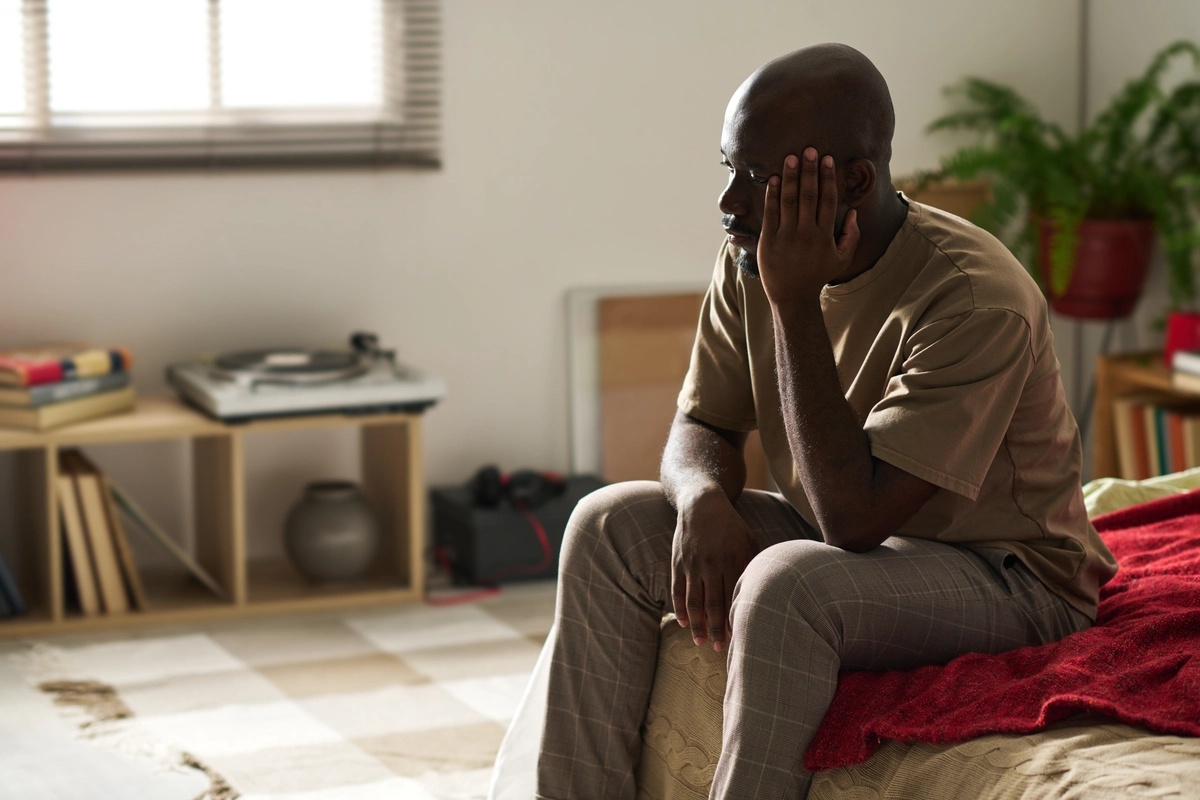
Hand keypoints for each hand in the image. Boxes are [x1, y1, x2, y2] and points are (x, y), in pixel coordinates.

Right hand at [671, 493, 759, 651]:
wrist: (702, 504)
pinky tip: (683, 623)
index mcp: (732, 560)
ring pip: (693, 601)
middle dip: (715, 629)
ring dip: (697, 624)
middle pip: (713, 604)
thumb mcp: (749, 541)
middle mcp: (711, 564)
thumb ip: (752, 566)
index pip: (733, 597)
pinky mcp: (678, 563)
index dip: (734, 619)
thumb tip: (757, 592)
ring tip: (700, 642)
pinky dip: (679, 608)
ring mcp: (692, 565)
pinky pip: (677, 590)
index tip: (737, 638)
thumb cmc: (731, 526)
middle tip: (718, 648)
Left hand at [757, 148, 860, 304]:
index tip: (827, 159)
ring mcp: (786, 237)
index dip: (827, 178)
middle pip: (808, 196)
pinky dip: (772, 195)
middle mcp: (806, 234)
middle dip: (809, 171)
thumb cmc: (817, 275)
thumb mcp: (841, 259)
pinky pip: (771, 213)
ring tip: (790, 158)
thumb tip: (853, 211)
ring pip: (789, 201)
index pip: (827, 200)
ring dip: (790, 178)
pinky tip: (774, 179)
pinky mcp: (769, 240)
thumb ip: (851, 235)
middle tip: (809, 150)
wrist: (792, 296)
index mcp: (824, 235)